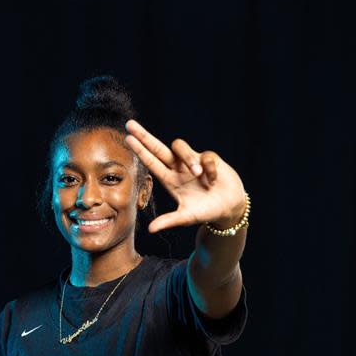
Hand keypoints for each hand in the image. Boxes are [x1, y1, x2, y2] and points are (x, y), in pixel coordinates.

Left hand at [124, 119, 246, 232]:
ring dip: (188, 158)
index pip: (151, 162)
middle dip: (144, 136)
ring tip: (198, 174)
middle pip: (158, 148)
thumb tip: (151, 230)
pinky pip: (205, 157)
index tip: (127, 138)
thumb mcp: (186, 217)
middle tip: (130, 124)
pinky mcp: (209, 159)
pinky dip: (209, 168)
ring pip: (181, 147)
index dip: (139, 151)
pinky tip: (212, 180)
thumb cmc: (204, 212)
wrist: (228, 208)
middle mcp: (177, 168)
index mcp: (169, 179)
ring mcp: (192, 162)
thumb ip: (169, 221)